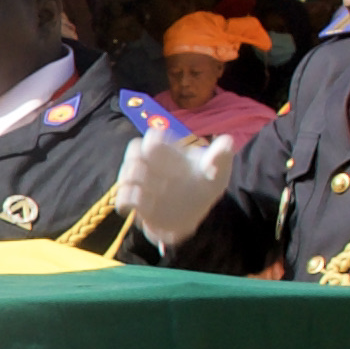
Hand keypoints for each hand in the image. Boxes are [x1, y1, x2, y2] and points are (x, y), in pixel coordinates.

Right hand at [120, 120, 229, 248]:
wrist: (197, 211)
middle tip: (147, 168)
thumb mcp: (218, 171)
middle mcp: (151, 164)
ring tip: (148, 190)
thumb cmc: (205, 184)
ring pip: (125, 174)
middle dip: (136, 158)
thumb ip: (220, 157)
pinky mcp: (137, 203)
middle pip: (133, 152)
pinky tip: (144, 204)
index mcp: (168, 151)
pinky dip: (127, 200)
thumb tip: (227, 141)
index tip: (158, 146)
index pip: (153, 137)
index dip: (153, 140)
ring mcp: (142, 183)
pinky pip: (122, 199)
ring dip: (131, 179)